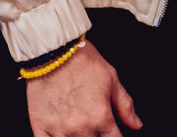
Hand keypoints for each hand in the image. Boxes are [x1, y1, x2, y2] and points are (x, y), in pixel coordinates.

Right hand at [25, 43, 140, 136]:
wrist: (54, 49)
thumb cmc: (82, 61)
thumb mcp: (112, 80)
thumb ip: (125, 106)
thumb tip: (136, 125)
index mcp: (100, 117)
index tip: (112, 133)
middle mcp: (80, 128)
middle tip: (95, 125)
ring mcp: (59, 129)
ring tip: (79, 127)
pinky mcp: (40, 126)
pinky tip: (61, 134)